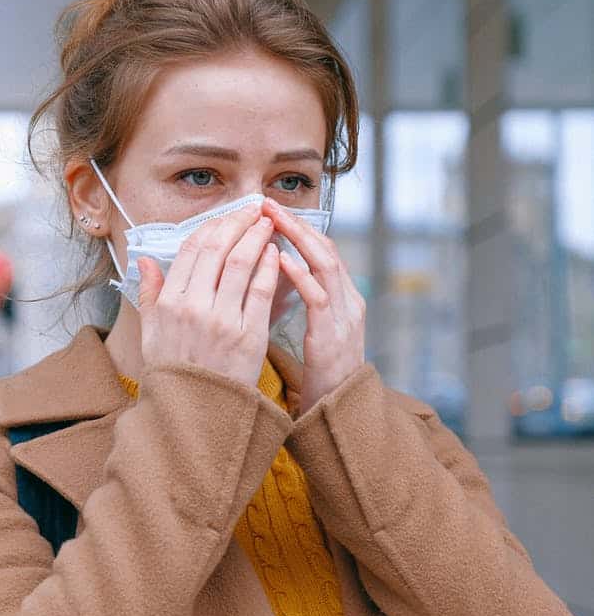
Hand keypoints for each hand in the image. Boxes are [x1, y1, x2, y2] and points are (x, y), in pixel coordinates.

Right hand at [136, 202, 280, 389]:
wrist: (196, 414)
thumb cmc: (175, 374)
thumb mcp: (151, 334)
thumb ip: (148, 295)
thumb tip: (144, 261)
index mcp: (168, 302)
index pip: (192, 248)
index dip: (213, 225)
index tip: (228, 215)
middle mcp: (193, 306)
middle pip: (218, 248)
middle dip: (238, 222)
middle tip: (254, 209)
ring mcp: (222, 320)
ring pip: (242, 262)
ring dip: (257, 237)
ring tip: (268, 225)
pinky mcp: (248, 335)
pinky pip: (261, 290)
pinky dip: (270, 266)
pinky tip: (276, 254)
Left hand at [263, 196, 365, 413]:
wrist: (339, 413)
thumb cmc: (320, 373)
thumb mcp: (315, 330)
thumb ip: (304, 301)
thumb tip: (277, 273)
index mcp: (342, 298)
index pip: (321, 250)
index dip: (297, 227)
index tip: (270, 209)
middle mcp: (348, 301)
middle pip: (325, 249)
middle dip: (296, 223)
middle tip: (267, 202)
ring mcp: (344, 318)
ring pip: (325, 266)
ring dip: (298, 240)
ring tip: (272, 220)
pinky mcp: (333, 337)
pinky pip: (318, 299)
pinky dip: (300, 276)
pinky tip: (280, 261)